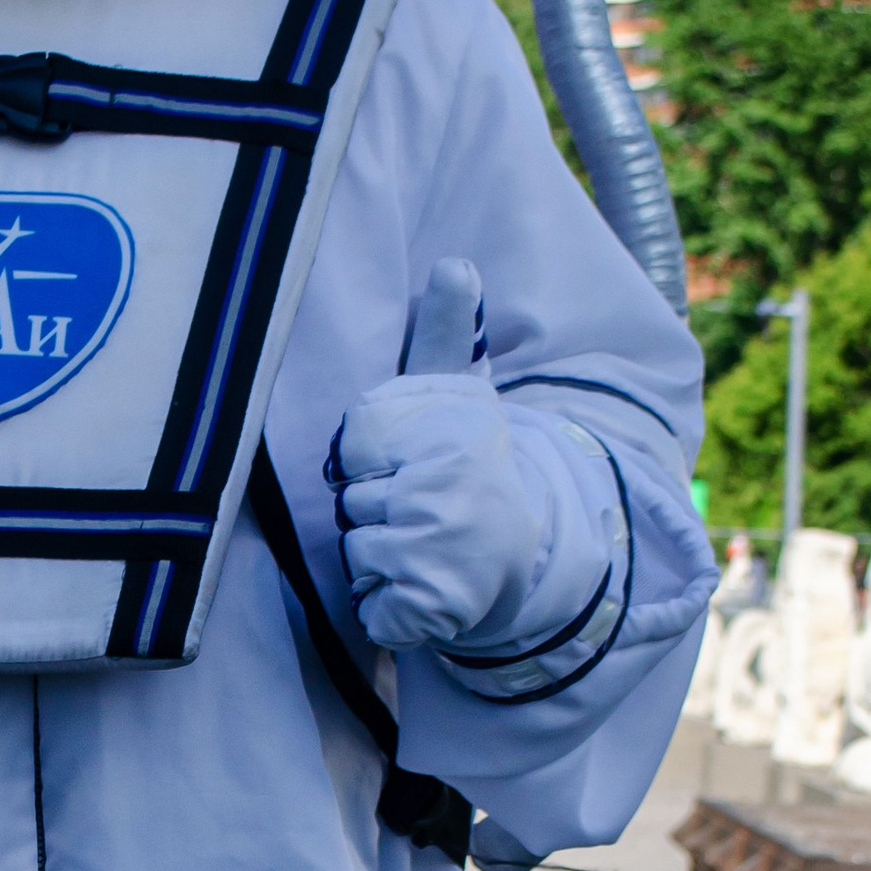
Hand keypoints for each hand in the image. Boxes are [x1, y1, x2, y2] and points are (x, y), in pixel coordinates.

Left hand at [331, 257, 539, 653]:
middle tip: (424, 508)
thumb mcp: (458, 398)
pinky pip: (368, 602)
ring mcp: (437, 551)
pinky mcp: (428, 606)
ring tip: (425, 545)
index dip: (370, 459)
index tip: (409, 463)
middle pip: (350, 499)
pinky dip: (383, 603)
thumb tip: (457, 264)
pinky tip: (421, 585)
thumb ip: (448, 334)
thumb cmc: (468, 468)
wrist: (520, 554)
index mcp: (454, 437)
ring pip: (355, 549)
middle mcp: (448, 490)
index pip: (355, 447)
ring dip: (377, 555)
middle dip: (374, 507)